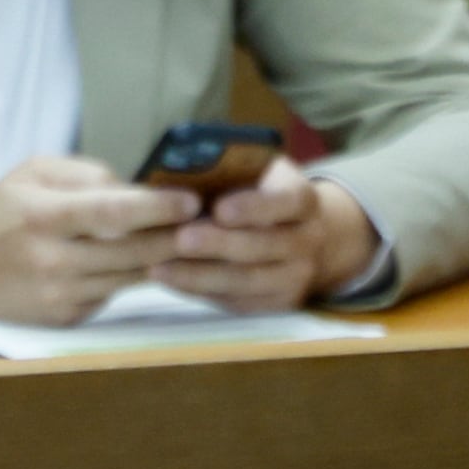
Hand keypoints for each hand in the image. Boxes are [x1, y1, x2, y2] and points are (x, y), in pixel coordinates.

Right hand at [0, 158, 195, 325]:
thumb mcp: (33, 173)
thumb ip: (87, 175)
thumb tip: (140, 189)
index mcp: (43, 217)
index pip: (112, 212)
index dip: (158, 208)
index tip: (192, 201)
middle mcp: (53, 260)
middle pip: (134, 251)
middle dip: (177, 236)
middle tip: (210, 222)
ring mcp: (60, 295)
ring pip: (133, 277)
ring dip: (165, 258)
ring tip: (190, 239)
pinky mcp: (65, 317)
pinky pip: (114, 294)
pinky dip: (131, 277)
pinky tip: (142, 260)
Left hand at [159, 172, 379, 312]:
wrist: (301, 237)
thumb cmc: (263, 195)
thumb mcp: (260, 172)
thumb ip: (235, 170)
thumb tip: (186, 166)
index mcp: (304, 200)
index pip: (286, 202)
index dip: (254, 207)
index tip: (220, 208)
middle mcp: (307, 240)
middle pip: (263, 246)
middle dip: (219, 244)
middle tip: (181, 238)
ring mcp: (295, 276)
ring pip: (247, 280)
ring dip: (201, 275)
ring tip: (160, 267)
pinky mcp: (276, 303)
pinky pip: (236, 301)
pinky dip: (200, 290)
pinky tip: (170, 279)